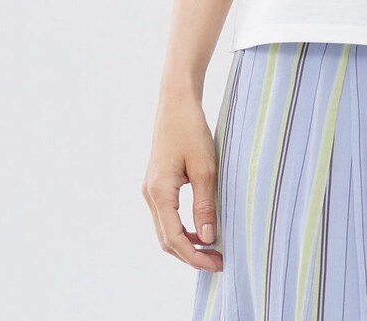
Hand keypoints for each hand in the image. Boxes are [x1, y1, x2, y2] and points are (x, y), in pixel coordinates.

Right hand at [141, 95, 222, 271]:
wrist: (176, 103)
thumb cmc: (191, 129)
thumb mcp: (205, 167)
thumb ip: (205, 204)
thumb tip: (208, 238)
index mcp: (159, 192)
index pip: (174, 239)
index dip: (195, 256)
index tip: (216, 263)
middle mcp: (149, 195)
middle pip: (166, 240)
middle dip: (191, 255)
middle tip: (218, 261)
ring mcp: (150, 190)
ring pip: (164, 230)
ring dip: (186, 243)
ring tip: (212, 249)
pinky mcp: (155, 184)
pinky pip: (166, 216)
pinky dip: (181, 228)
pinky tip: (200, 228)